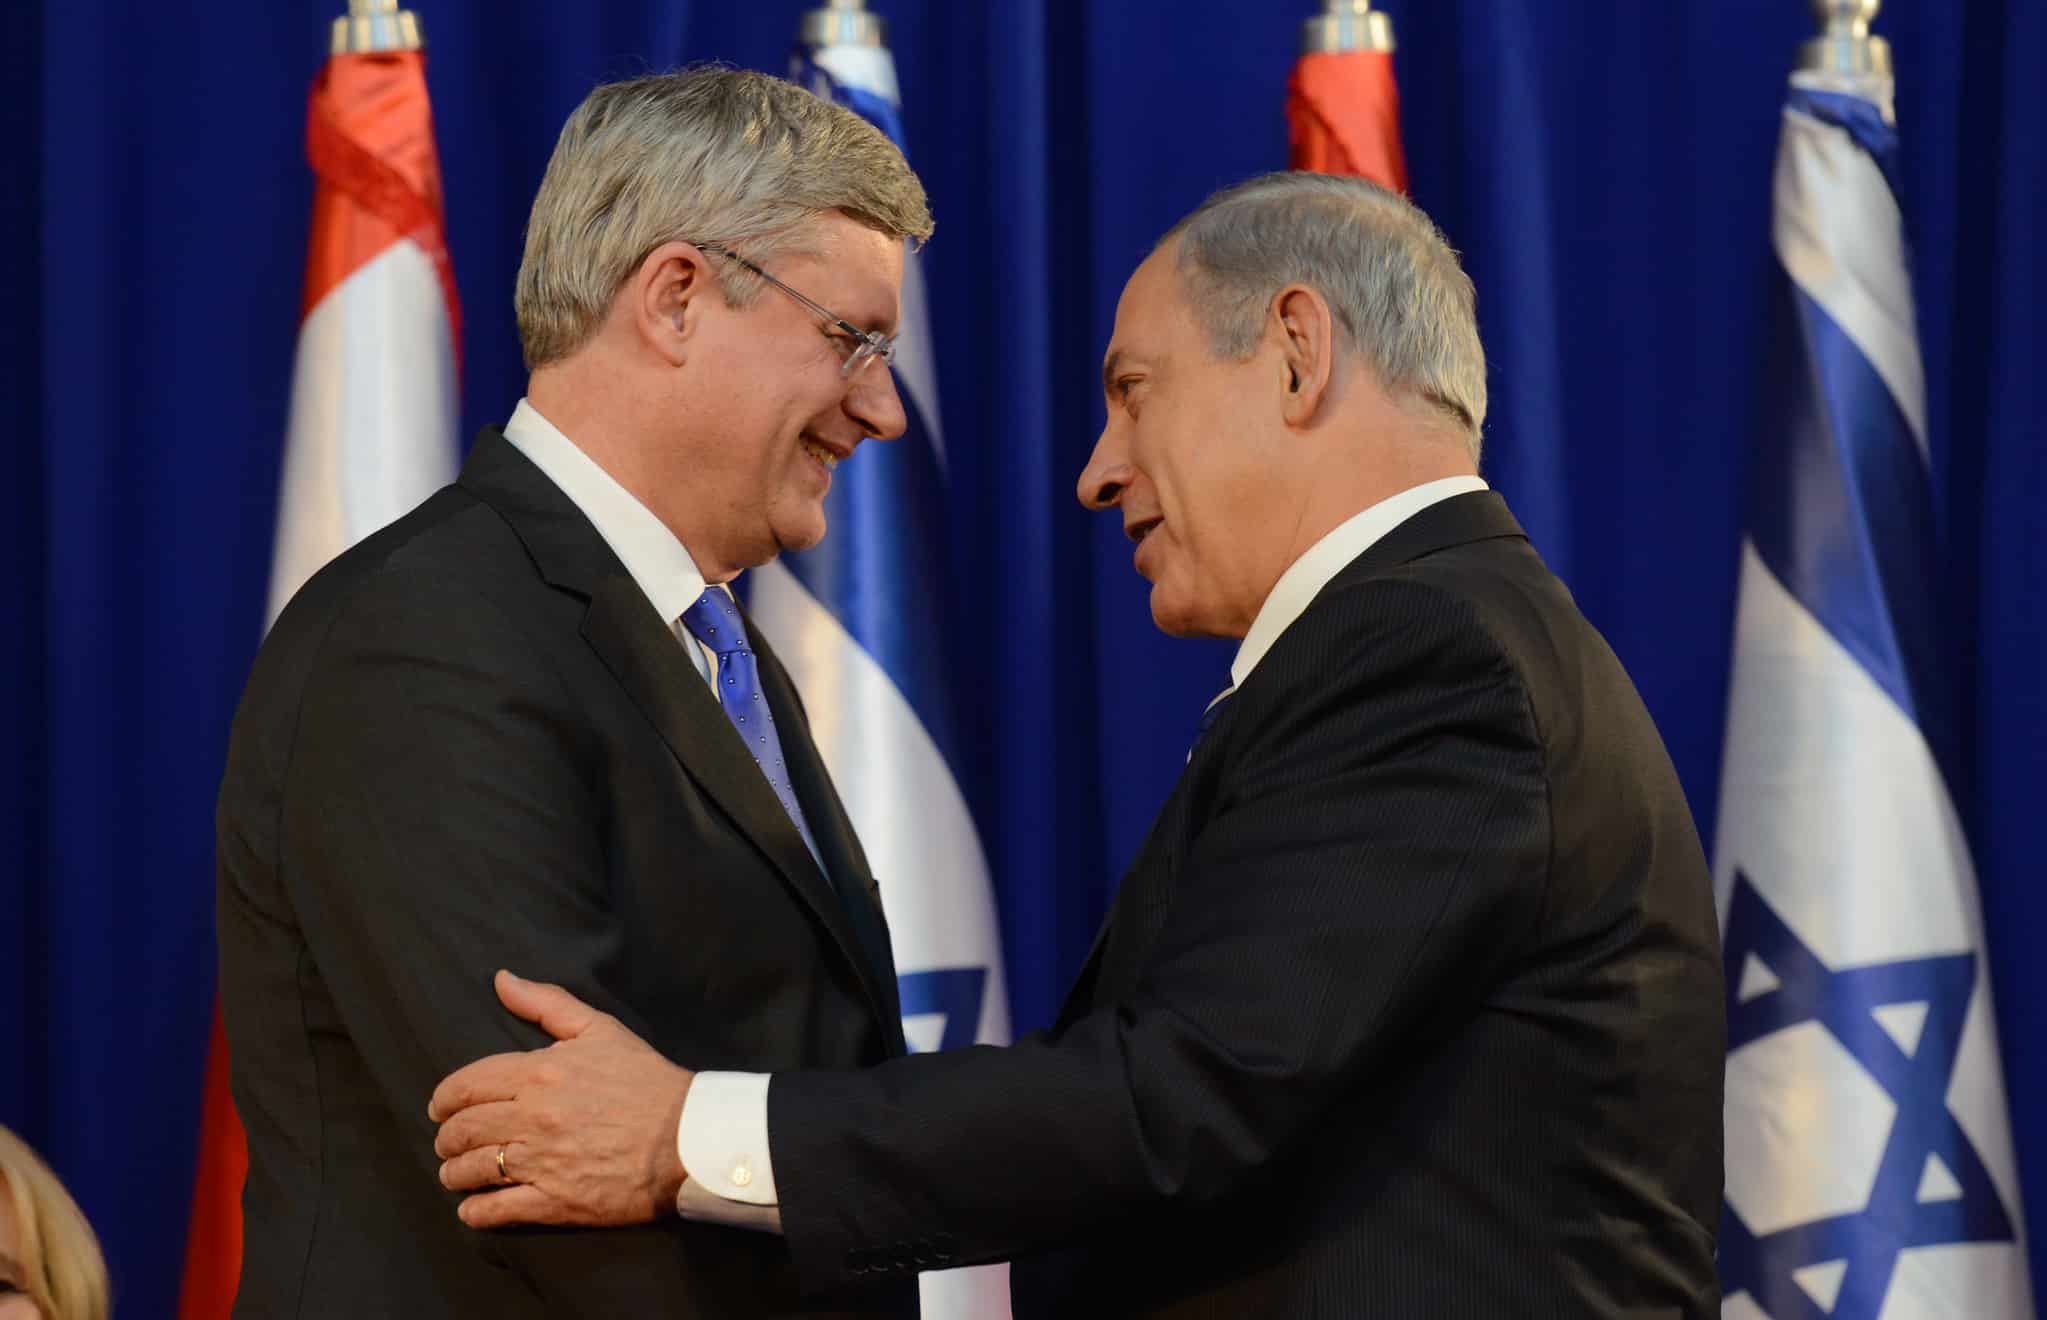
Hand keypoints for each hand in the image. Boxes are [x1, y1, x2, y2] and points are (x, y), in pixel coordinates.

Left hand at [429, 970, 692, 1228]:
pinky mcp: (554, 1202)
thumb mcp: (600, 1030)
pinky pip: (495, 1210)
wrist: (688, 1137)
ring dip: (454, 1173)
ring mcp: (541, 1162)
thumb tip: (502, 980)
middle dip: (446, 1137)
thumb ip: (546, 1003)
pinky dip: (475, 1211)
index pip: (466, 1085)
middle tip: (448, 1142)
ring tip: (456, 1173)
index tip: (440, 1107)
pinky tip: (473, 1207)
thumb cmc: (646, 1080)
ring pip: (471, 1170)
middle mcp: (531, 1118)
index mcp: (538, 1073)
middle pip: (462, 1130)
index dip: (444, 1098)